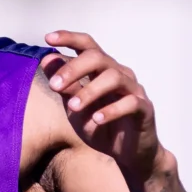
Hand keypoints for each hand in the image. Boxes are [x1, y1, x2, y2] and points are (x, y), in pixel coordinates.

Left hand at [41, 30, 163, 180]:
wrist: (127, 154)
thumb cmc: (99, 126)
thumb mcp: (75, 108)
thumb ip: (64, 86)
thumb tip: (46, 60)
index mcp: (101, 71)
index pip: (87, 46)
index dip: (69, 38)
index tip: (49, 38)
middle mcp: (119, 74)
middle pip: (98, 58)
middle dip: (73, 69)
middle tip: (53, 86)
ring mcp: (133, 90)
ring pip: (113, 78)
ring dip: (89, 91)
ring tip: (73, 107)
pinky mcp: (144, 109)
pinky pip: (130, 103)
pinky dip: (112, 110)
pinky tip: (96, 120)